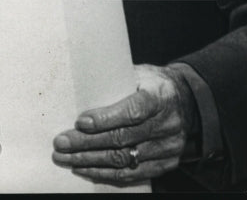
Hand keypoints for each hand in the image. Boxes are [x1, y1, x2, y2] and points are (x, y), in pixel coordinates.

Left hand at [51, 63, 198, 185]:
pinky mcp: (166, 163)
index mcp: (159, 97)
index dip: (106, 119)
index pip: (133, 111)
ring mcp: (168, 147)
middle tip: (61, 143)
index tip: (80, 122)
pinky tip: (85, 169)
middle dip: (87, 143)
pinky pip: (133, 174)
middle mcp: (167, 124)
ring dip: (90, 161)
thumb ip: (113, 81)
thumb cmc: (150, 83)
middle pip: (123, 138)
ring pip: (125, 159)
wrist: (185, 100)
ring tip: (65, 158)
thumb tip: (77, 86)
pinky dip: (106, 173)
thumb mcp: (137, 73)